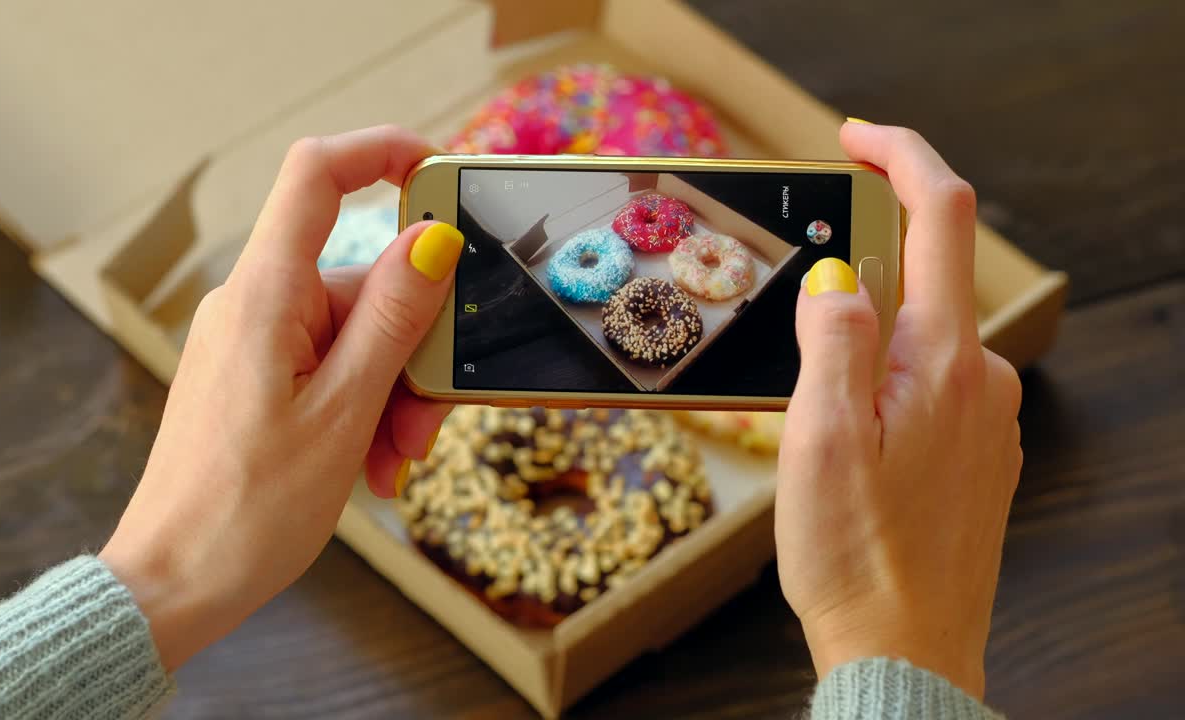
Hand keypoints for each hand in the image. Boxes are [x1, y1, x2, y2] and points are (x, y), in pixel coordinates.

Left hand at [99, 126, 464, 669]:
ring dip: (391, 393)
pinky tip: (370, 464)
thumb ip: (393, 318)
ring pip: (354, 335)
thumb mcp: (346, 411)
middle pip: (359, 282)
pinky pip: (328, 367)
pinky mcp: (254, 378)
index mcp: (266, 296)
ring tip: (392, 463)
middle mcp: (253, 306)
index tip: (439, 171)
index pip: (317, 177)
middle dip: (412, 348)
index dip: (380, 152)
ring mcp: (252, 343)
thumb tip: (432, 240)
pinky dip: (362, 408)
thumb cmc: (248, 509)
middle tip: (424, 424)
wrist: (175, 582)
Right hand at [775, 122, 1021, 697]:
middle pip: (924, 277)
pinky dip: (882, 386)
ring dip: (862, 347)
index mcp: (942, 361)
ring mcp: (987, 417)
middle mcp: (982, 378)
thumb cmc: (854, 555)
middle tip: (790, 333)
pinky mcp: (979, 450)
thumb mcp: (818, 439)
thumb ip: (832, 339)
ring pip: (920, 339)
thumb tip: (833, 274)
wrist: (906, 652)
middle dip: (855, 277)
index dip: (899, 155)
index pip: (940, 216)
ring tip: (809, 424)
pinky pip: (929, 385)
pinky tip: (848, 449)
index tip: (853, 138)